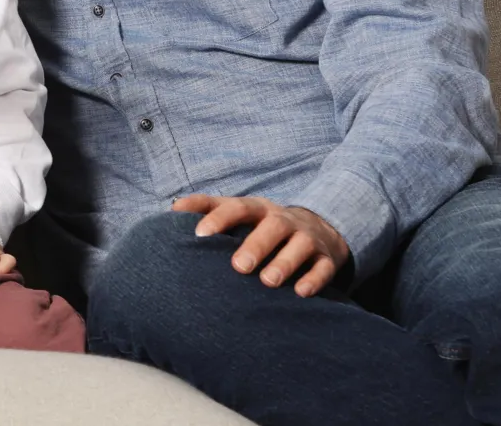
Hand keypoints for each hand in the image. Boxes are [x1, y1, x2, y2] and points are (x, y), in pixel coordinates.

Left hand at [172, 195, 349, 297]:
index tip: (199, 235)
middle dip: (257, 244)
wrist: (317, 229)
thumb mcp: (239, 212)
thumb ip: (207, 208)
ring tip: (268, 281)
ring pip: (300, 246)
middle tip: (238, 266)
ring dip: (285, 262)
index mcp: (259, 209)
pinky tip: (301, 293)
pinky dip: (314, 280)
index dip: (219, 218)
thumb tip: (174, 209)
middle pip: (273, 226)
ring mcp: (307, 238)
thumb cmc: (262, 225)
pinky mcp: (326, 258)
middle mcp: (284, 220)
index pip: (238, 207)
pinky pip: (323, 268)